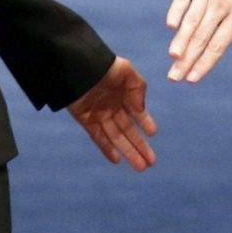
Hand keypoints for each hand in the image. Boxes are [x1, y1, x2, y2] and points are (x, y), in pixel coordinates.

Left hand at [68, 56, 158, 170]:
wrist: (78, 65)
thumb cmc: (103, 65)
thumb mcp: (127, 72)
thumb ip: (138, 89)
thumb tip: (141, 109)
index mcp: (123, 94)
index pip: (136, 113)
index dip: (145, 123)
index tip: (153, 134)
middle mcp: (112, 107)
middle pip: (128, 131)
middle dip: (139, 146)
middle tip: (151, 162)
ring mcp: (99, 115)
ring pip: (116, 138)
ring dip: (128, 152)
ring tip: (140, 167)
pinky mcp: (86, 120)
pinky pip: (98, 137)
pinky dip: (107, 149)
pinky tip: (117, 160)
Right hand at [165, 0, 231, 82]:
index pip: (220, 45)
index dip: (206, 63)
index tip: (193, 79)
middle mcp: (222, 5)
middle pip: (203, 38)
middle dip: (187, 61)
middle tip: (174, 79)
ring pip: (192, 21)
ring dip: (181, 41)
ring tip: (173, 58)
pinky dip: (177, 12)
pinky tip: (172, 27)